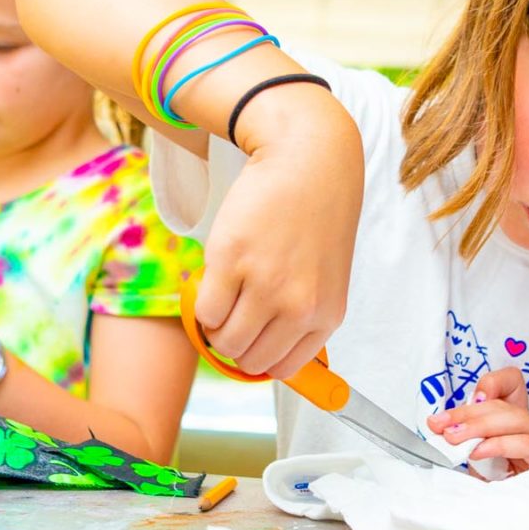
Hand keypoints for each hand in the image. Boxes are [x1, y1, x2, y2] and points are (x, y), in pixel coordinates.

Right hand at [190, 93, 360, 379]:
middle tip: (232, 311)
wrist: (307, 160)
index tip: (249, 336)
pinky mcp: (232, 261)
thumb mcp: (325, 276)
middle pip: (248, 359)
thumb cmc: (314, 216)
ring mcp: (265, 286)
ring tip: (223, 294)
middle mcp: (298, 307)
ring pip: (223, 341)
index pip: (282, 369)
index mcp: (326, 315)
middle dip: (234, 342)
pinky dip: (202, 303)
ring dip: (216, 326)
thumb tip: (260, 356)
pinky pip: (204, 311)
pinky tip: (216, 277)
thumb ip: (302, 315)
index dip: (258, 356)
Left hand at [428, 366, 528, 501]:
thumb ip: (473, 453)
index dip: (489, 386)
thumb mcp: (487, 477)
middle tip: (440, 424)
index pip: (512, 389)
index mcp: (523, 430)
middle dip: (467, 412)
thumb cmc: (522, 510)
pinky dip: (501, 444)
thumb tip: (444, 436)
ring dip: (478, 425)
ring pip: (516, 419)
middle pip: (505, 406)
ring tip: (453, 437)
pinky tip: (479, 452)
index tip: (454, 408)